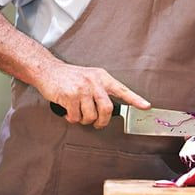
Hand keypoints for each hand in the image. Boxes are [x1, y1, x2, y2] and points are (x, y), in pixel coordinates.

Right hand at [35, 60, 149, 128]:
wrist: (48, 70)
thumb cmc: (70, 76)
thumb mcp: (90, 76)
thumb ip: (101, 89)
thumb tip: (110, 109)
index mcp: (102, 77)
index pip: (122, 90)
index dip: (135, 99)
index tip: (146, 106)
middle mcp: (94, 82)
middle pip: (107, 109)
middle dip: (102, 122)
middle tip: (97, 124)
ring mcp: (82, 89)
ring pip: (90, 116)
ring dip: (84, 120)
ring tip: (78, 114)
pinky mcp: (69, 96)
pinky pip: (76, 117)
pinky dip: (72, 119)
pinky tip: (68, 112)